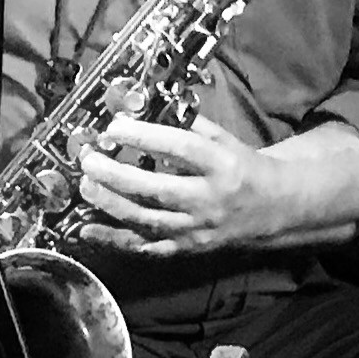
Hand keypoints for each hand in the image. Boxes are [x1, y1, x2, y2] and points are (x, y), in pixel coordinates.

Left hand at [71, 114, 292, 256]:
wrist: (273, 208)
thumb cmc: (242, 168)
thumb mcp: (224, 140)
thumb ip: (188, 125)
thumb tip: (144, 110)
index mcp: (223, 166)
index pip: (181, 149)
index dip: (145, 137)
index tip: (114, 127)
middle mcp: (210, 200)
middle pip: (157, 190)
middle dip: (117, 175)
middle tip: (89, 161)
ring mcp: (196, 228)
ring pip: (147, 220)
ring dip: (110, 204)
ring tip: (85, 186)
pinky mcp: (186, 247)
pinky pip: (145, 247)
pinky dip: (113, 239)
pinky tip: (86, 229)